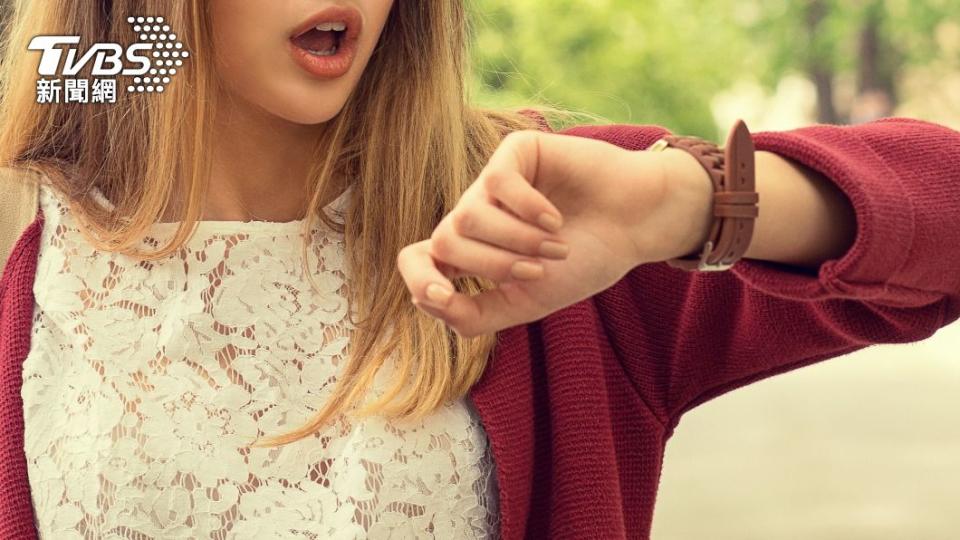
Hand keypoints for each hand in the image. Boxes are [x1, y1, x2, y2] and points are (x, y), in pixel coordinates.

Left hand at [396, 129, 712, 337]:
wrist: (635, 226)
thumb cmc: (584, 263)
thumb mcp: (526, 303)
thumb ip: (473, 315)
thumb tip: (423, 300)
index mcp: (471, 253)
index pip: (415, 259)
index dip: (418, 278)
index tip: (446, 295)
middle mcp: (474, 215)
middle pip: (445, 242)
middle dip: (491, 265)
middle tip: (537, 269)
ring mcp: (491, 183)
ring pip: (466, 216)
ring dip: (517, 241)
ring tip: (558, 244)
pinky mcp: (514, 152)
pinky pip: (496, 183)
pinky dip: (529, 210)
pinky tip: (555, 217)